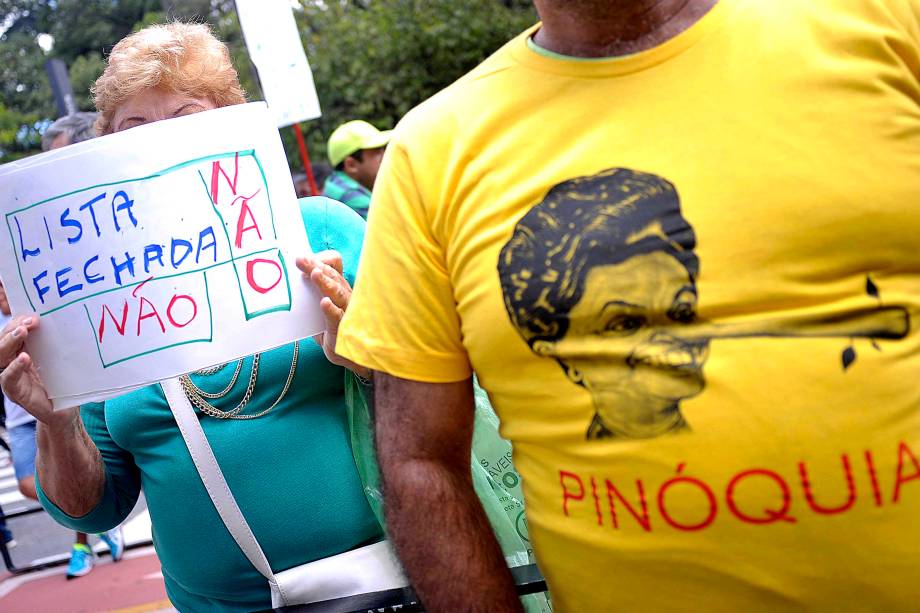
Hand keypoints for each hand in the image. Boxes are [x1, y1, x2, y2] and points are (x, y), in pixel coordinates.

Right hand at [0, 316, 72, 427]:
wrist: (67, 409)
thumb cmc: (64, 381)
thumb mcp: (60, 358)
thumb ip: (57, 342)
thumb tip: (68, 318)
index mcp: (22, 351)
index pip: (13, 333)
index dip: (18, 321)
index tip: (33, 315)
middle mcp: (13, 363)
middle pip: (3, 342)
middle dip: (13, 328)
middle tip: (29, 321)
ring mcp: (13, 377)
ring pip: (1, 357)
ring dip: (9, 342)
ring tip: (21, 332)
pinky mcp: (16, 392)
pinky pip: (9, 379)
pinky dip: (14, 368)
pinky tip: (24, 358)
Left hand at [296, 251, 370, 378]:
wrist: (352, 357)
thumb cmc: (333, 330)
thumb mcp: (319, 311)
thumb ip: (308, 298)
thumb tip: (284, 285)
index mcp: (339, 288)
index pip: (334, 267)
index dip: (321, 260)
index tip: (302, 258)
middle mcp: (346, 296)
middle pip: (333, 277)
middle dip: (315, 267)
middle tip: (300, 260)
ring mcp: (348, 312)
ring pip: (338, 293)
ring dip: (326, 283)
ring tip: (314, 274)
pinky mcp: (344, 329)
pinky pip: (339, 318)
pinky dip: (332, 309)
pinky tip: (324, 303)